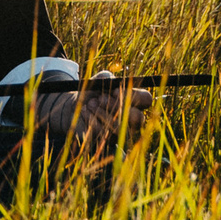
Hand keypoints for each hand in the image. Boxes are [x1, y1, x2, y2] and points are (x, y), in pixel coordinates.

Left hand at [33, 77, 149, 143]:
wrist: (74, 106)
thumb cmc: (92, 92)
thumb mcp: (98, 80)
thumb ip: (106, 77)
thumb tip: (110, 83)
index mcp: (134, 102)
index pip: (146, 99)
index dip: (133, 95)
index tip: (114, 91)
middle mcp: (131, 120)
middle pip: (138, 118)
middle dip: (117, 107)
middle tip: (101, 99)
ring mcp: (120, 133)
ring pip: (120, 128)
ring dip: (101, 112)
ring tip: (90, 103)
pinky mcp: (105, 142)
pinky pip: (102, 133)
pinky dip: (90, 118)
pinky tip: (84, 112)